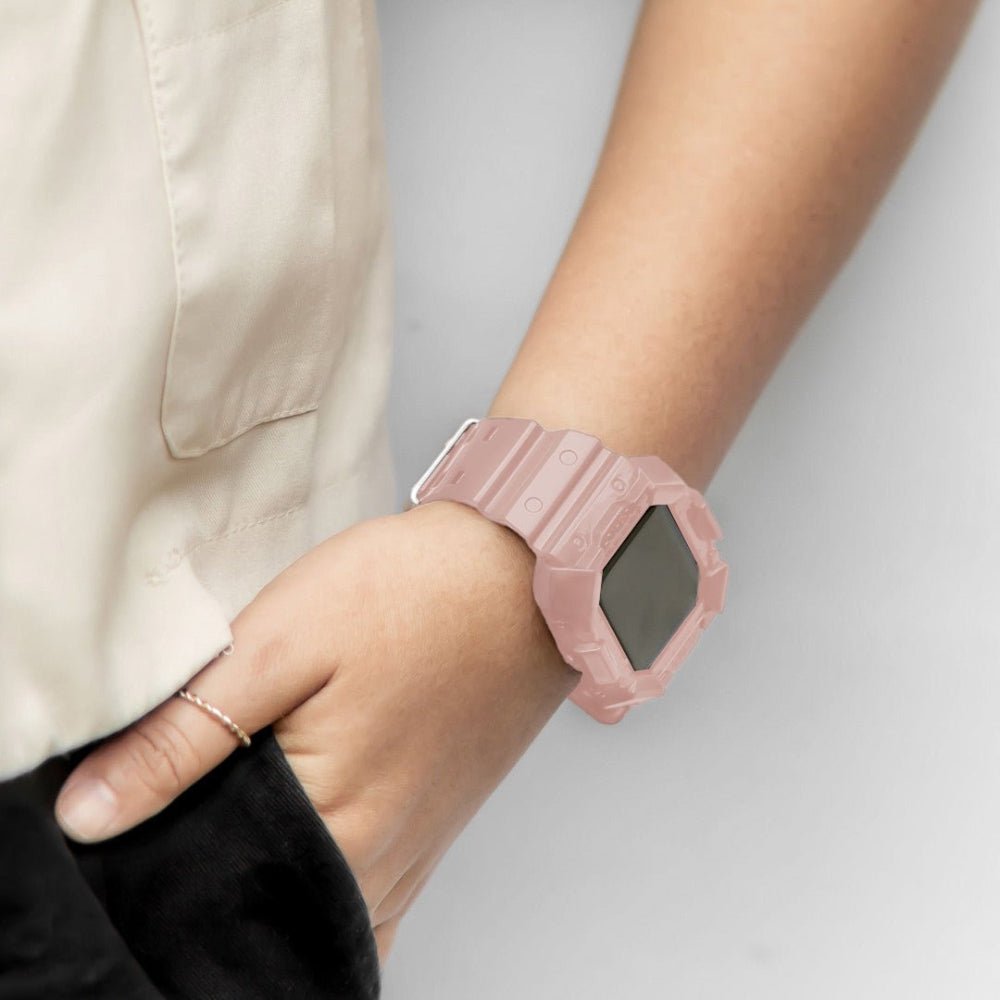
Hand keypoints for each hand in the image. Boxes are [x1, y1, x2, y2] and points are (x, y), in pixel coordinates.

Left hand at [53, 500, 579, 961]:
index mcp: (335, 822)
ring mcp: (419, 848)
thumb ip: (187, 735)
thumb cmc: (416, 592)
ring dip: (280, 871)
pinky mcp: (440, 825)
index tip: (165, 797)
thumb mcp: (282, 641)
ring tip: (266, 801)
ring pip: (323, 905)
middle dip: (223, 867)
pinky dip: (334, 879)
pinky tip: (318, 832)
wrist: (525, 570)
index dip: (164, 852)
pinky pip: (376, 894)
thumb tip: (92, 813)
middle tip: (215, 791)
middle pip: (270, 904)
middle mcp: (382, 859)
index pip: (212, 890)